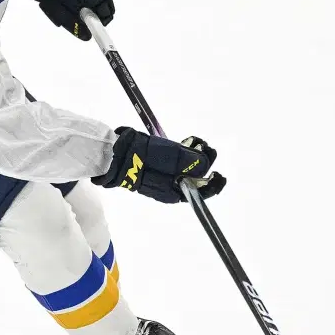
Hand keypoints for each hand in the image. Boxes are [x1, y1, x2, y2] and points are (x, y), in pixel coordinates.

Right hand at [92, 127, 225, 203]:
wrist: (114, 154)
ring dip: (192, 156)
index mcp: (173, 193)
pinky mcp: (153, 168)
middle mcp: (169, 189)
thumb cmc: (143, 157)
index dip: (212, 184)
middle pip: (193, 179)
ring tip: (194, 141)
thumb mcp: (172, 157)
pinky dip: (181, 154)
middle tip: (205, 147)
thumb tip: (206, 165)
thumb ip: (192, 162)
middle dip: (202, 163)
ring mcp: (160, 179)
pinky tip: (183, 143)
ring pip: (185, 170)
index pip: (199, 192)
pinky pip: (174, 164)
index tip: (220, 173)